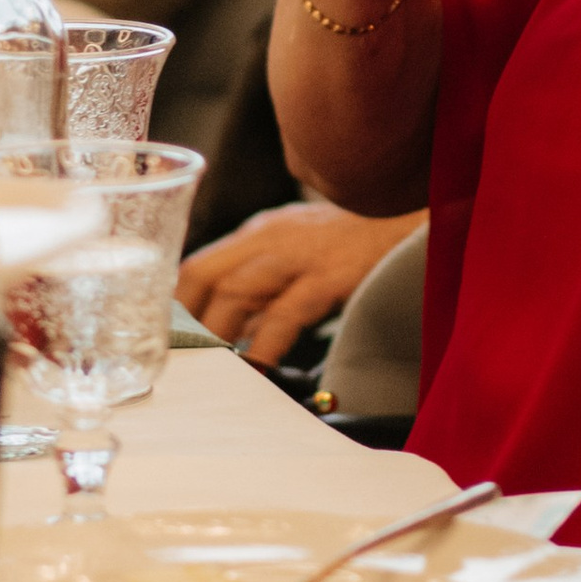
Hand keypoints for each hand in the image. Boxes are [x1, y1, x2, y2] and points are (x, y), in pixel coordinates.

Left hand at [178, 201, 418, 367]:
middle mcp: (272, 237)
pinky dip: (265, 344)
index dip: (172, 302)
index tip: (158, 337)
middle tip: (173, 359)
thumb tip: (234, 329)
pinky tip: (256, 368)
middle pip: (206, 276)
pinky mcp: (330, 275)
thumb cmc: (362, 240)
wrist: (421, 212)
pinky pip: (286, 314)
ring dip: (216, 333)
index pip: (198, 264)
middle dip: (183, 319)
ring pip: (237, 292)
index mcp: (262, 232)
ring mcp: (301, 254)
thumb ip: (269, 280)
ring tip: (204, 369)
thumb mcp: (305, 246)